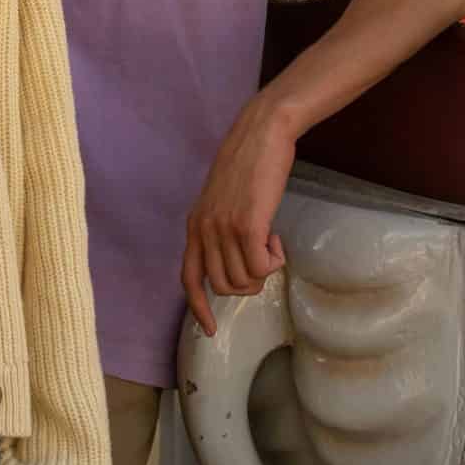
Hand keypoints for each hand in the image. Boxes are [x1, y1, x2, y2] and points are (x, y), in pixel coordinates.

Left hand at [182, 96, 294, 336]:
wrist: (261, 134)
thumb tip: (234, 259)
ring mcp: (224, 229)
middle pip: (224, 287)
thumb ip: (220, 228)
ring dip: (263, 271)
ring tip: (270, 242)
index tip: (209, 330)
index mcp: (194, 226)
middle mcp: (204, 231)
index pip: (188, 279)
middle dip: (249, 283)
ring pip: (244, 281)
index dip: (198, 308)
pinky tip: (276, 238)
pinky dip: (274, 261)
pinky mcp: (248, 225)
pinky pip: (261, 268)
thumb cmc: (248, 164)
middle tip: (264, 257)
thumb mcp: (222, 200)